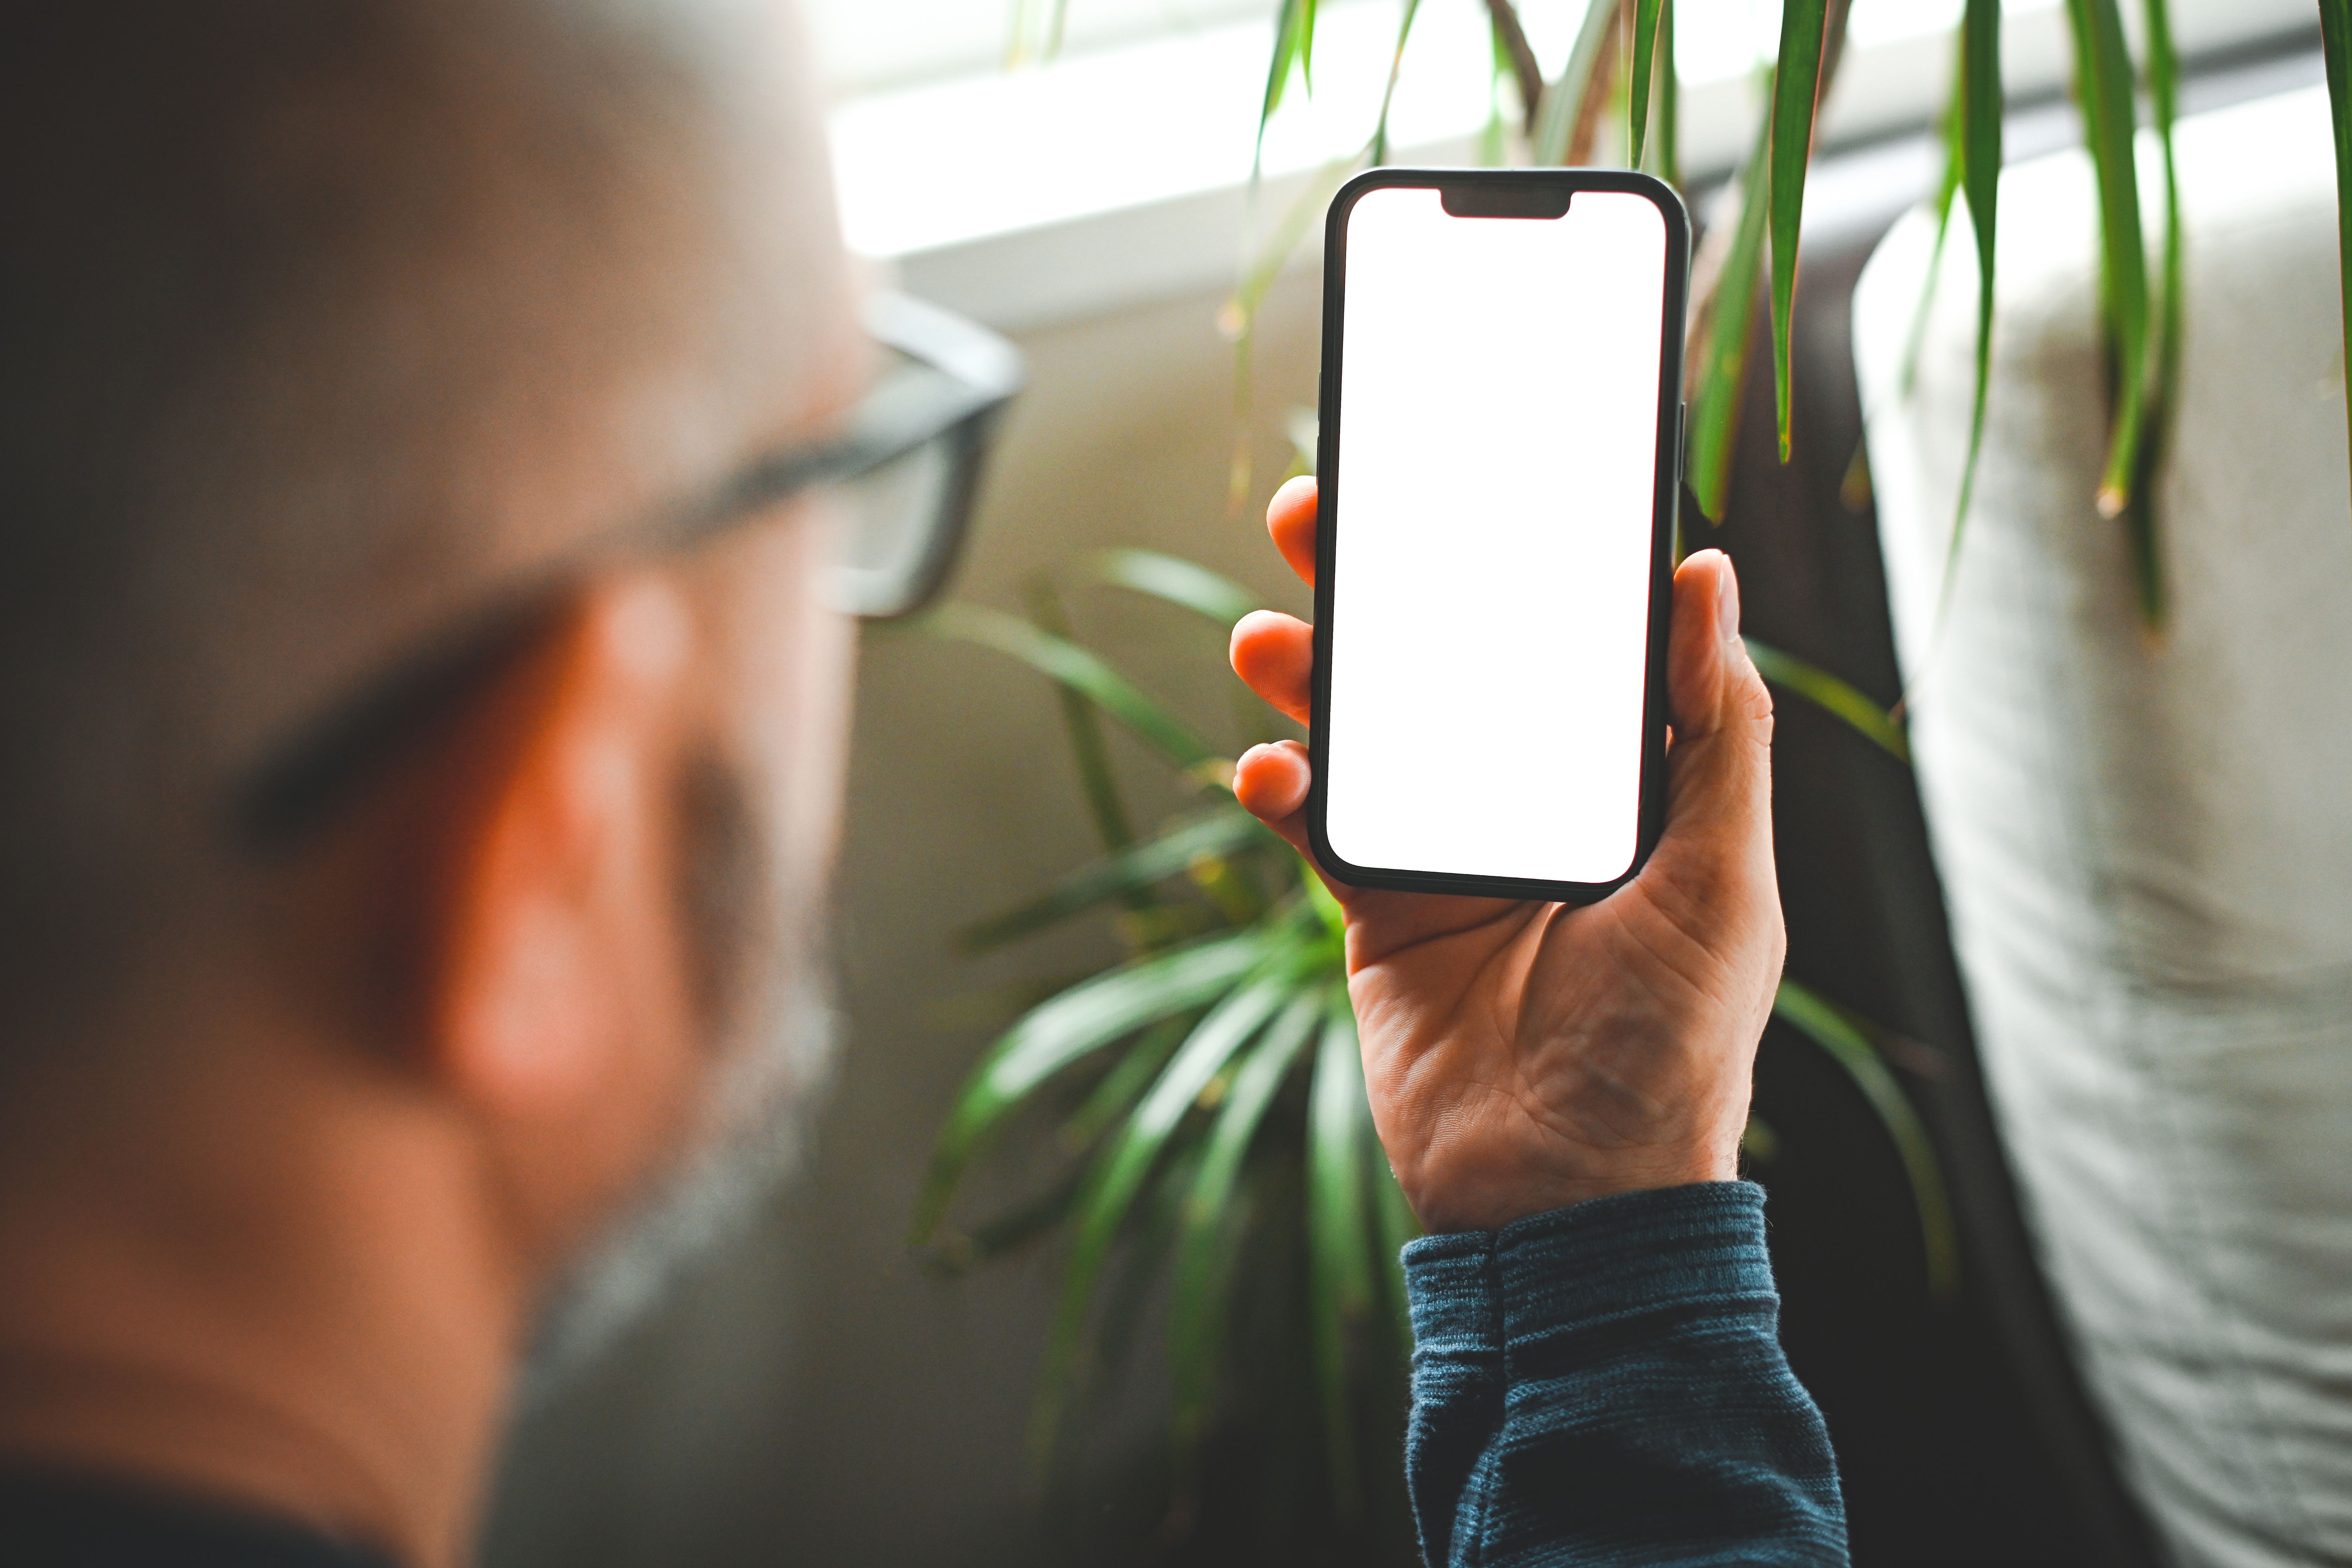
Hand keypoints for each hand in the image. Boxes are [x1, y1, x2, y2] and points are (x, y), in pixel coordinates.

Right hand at [1229, 476, 1783, 1234]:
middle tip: (1316, 511)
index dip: (1514, 555)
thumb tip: (1708, 572)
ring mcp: (1452, 851)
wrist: (1569, 1195)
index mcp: (1623, 782)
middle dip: (1382, 586)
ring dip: (1313, 673)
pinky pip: (1321, 825)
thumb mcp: (1725, 877)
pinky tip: (1269, 771)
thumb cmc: (1671, 1044)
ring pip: (1370, 729)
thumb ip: (1716, 726)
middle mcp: (1533, 801)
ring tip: (1269, 634)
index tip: (1463, 474)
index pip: (1561, 640)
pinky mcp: (1382, 909)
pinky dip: (1285, 787)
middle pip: (1449, 664)